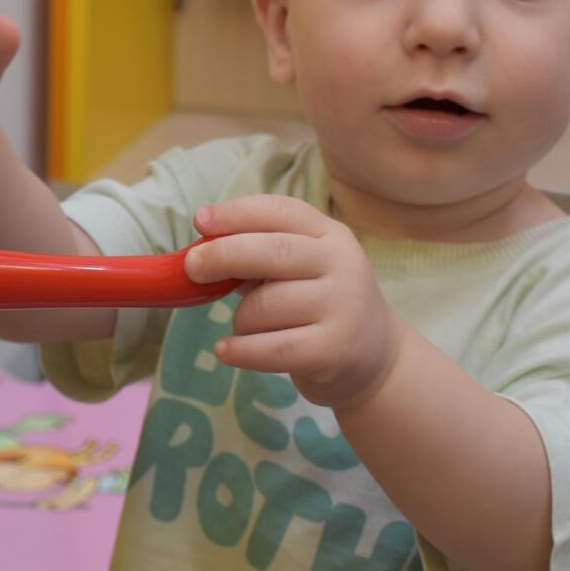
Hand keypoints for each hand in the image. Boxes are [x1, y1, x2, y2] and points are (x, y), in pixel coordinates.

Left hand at [184, 194, 403, 409]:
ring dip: (240, 319)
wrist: (376, 358)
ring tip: (245, 328)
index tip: (200, 221)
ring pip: (265, 305)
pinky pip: (271, 348)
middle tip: (192, 267)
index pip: (280, 212)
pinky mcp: (334, 349)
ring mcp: (342, 307)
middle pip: (272, 251)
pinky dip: (240, 350)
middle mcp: (342, 264)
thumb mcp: (303, 271)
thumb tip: (202, 252)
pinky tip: (226, 351)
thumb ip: (261, 258)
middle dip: (223, 255)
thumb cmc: (322, 306)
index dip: (236, 213)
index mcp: (331, 235)